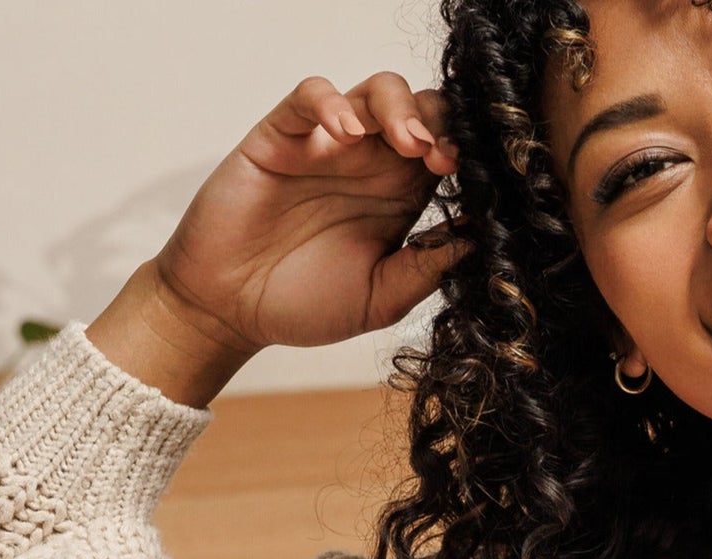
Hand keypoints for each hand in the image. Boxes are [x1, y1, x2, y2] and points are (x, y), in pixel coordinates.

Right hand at [89, 73, 466, 403]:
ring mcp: (326, 147)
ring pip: (374, 93)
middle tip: (442, 157)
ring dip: (399, 108)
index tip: (474, 178)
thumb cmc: (305, 305)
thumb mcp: (381, 299)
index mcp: (400, 199)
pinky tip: (345, 133)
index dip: (463, 155)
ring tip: (408, 143)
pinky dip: (331, 103)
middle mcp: (370, 165)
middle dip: (440, 123)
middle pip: (420, 111)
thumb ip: (425, 270)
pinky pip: (308, 97)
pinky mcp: (281, 137)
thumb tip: (478, 242)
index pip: (445, 153)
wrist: (233, 311)